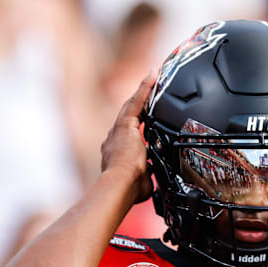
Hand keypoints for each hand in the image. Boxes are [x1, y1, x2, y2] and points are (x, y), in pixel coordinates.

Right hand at [101, 73, 155, 203]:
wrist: (119, 185)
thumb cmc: (128, 189)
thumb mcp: (142, 182)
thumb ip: (147, 176)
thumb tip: (153, 179)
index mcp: (116, 153)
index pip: (130, 135)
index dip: (137, 127)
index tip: (142, 124)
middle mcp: (113, 139)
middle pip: (129, 115)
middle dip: (139, 102)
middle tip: (149, 90)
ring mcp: (118, 131)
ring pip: (132, 105)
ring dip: (143, 91)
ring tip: (154, 76)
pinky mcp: (125, 124)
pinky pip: (137, 101)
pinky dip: (146, 88)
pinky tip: (154, 74)